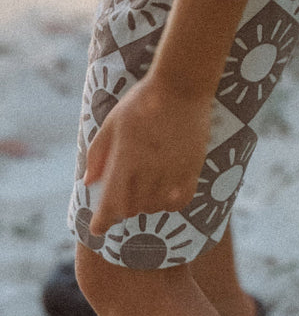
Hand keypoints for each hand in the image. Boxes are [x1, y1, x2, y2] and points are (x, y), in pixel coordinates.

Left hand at [84, 80, 211, 235]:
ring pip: (156, 207)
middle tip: (121, 198)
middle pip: (133, 208)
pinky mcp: (193, 166)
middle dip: (122, 209)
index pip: (112, 203)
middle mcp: (150, 169)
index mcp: (126, 158)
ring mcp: (174, 169)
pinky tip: (165, 193)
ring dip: (146, 205)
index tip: (98, 229)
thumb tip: (88, 182)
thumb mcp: (112, 122)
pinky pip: (181, 201)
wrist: (182, 86)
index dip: (102, 221)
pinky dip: (170, 204)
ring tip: (143, 191)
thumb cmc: (142, 101)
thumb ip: (98, 154)